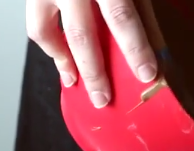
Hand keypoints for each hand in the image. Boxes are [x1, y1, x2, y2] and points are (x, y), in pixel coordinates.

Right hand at [26, 0, 157, 107]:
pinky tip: (65, 64)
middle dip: (94, 71)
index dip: (135, 47)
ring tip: (77, 85)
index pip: (120, 15)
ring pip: (45, 32)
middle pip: (80, 33)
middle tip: (104, 98)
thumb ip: (141, 8)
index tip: (148, 72)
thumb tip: (157, 46)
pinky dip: (51, 47)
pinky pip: (36, 24)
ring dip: (64, 64)